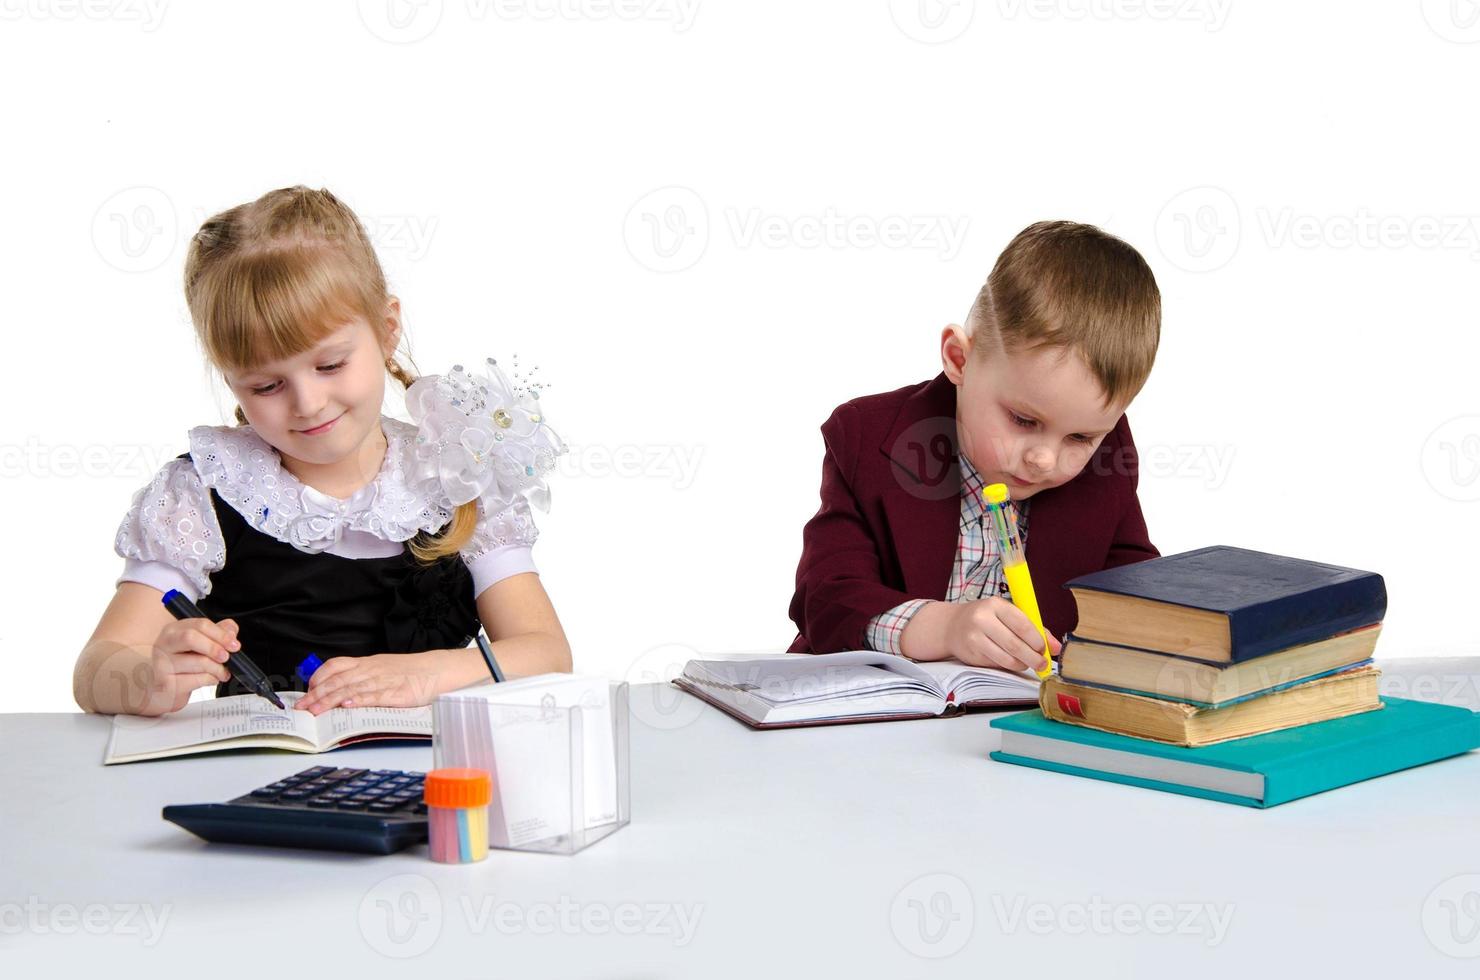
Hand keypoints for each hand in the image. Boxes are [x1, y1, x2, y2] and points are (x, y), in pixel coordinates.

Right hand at [141, 617, 238, 715]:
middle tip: (226, 657)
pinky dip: (210, 680)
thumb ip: (216, 633)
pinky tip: (209, 680)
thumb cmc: (181, 663)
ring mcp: (162, 664)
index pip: (200, 624)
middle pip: (191, 638)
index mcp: (174, 630)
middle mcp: (164, 644)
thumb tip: (231, 629)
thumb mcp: (198, 644)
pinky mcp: (165, 683)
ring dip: (217, 669)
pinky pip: (197, 680)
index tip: (234, 644)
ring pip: (198, 662)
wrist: (158, 688)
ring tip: (221, 672)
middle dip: (214, 647)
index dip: (221, 634)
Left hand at [295, 652, 446, 714]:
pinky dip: (359, 701)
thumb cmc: (410, 672)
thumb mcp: (382, 668)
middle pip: (338, 680)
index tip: (307, 691)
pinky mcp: (397, 694)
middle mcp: (371, 670)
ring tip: (316, 711)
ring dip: (330, 701)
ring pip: (351, 689)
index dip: (318, 678)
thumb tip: (339, 691)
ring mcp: (384, 681)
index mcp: (367, 663)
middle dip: (317, 695)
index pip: (336, 666)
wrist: (438, 669)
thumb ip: (362, 677)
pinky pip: (375, 696)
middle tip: (302, 707)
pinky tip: (347, 706)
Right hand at [943, 598, 1060, 672]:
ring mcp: (974, 638)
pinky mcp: (971, 654)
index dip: (1037, 640)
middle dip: (1033, 657)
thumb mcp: (1008, 615)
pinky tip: (1012, 662)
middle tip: (1042, 664)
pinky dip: (1008, 666)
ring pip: (1006, 658)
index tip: (1045, 649)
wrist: (952, 626)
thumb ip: (1033, 628)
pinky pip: (997, 664)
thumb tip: (1056, 647)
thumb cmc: (987, 619)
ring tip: (1028, 664)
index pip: (1021, 624)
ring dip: (1022, 664)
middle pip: (1015, 644)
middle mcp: (982, 619)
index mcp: (995, 605)